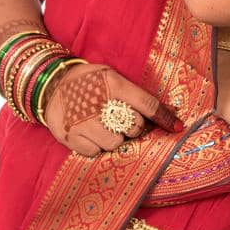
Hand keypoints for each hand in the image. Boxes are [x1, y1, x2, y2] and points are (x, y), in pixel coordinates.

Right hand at [43, 63, 180, 156]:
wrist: (51, 85)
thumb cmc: (89, 81)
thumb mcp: (112, 77)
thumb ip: (134, 93)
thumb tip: (167, 111)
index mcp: (113, 84)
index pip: (147, 103)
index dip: (165, 117)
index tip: (178, 127)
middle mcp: (98, 103)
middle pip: (133, 127)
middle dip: (133, 127)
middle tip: (123, 120)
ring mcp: (81, 121)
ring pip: (115, 143)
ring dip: (115, 138)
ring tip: (106, 127)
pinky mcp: (68, 136)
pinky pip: (95, 152)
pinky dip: (97, 146)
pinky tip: (92, 134)